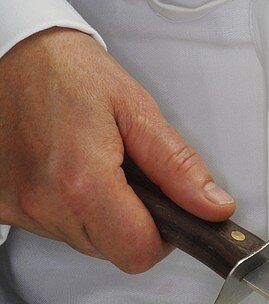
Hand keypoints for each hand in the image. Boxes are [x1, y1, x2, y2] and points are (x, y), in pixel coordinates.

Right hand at [0, 28, 235, 271]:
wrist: (11, 52)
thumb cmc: (65, 69)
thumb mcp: (136, 109)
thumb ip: (177, 165)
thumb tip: (212, 206)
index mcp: (83, 181)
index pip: (139, 252)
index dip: (165, 235)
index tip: (169, 209)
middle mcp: (46, 204)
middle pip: (112, 250)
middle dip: (134, 221)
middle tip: (131, 173)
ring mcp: (20, 208)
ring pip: (84, 241)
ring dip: (100, 214)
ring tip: (95, 162)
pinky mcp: (3, 206)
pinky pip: (53, 226)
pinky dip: (69, 206)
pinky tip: (68, 168)